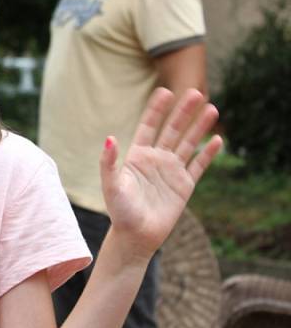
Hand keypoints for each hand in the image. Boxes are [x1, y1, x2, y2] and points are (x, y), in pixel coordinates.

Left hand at [100, 88, 222, 258]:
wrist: (136, 236)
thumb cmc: (120, 211)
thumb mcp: (111, 184)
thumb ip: (109, 162)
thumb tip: (109, 138)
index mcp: (137, 155)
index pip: (148, 126)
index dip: (157, 110)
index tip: (165, 91)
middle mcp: (155, 159)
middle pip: (172, 130)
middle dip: (183, 112)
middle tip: (196, 92)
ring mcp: (171, 171)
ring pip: (188, 144)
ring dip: (199, 127)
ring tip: (212, 109)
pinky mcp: (184, 186)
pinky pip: (198, 166)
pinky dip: (207, 153)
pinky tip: (217, 140)